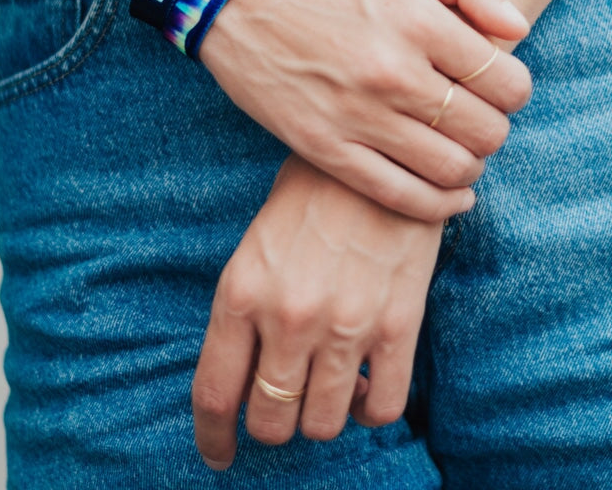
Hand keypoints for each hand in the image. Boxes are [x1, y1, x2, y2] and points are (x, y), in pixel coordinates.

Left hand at [191, 154, 442, 470]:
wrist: (377, 156)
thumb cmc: (308, 196)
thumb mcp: (254, 247)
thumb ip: (245, 312)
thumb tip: (246, 378)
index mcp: (241, 293)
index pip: (215, 395)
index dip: (213, 437)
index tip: (219, 454)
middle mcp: (287, 319)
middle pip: (270, 421)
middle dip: (272, 425)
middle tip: (281, 406)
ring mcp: (344, 327)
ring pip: (323, 426)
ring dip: (320, 418)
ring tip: (325, 386)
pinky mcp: (398, 328)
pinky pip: (382, 410)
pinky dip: (369, 411)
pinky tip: (364, 383)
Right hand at [199, 0, 531, 219]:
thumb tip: (519, 30)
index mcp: (416, 21)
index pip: (504, 80)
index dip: (515, 89)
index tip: (500, 87)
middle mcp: (392, 74)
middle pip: (485, 131)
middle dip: (494, 128)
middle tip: (477, 117)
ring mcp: (357, 116)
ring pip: (451, 169)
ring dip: (471, 166)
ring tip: (460, 151)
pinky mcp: (324, 148)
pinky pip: (400, 196)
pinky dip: (438, 205)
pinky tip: (451, 196)